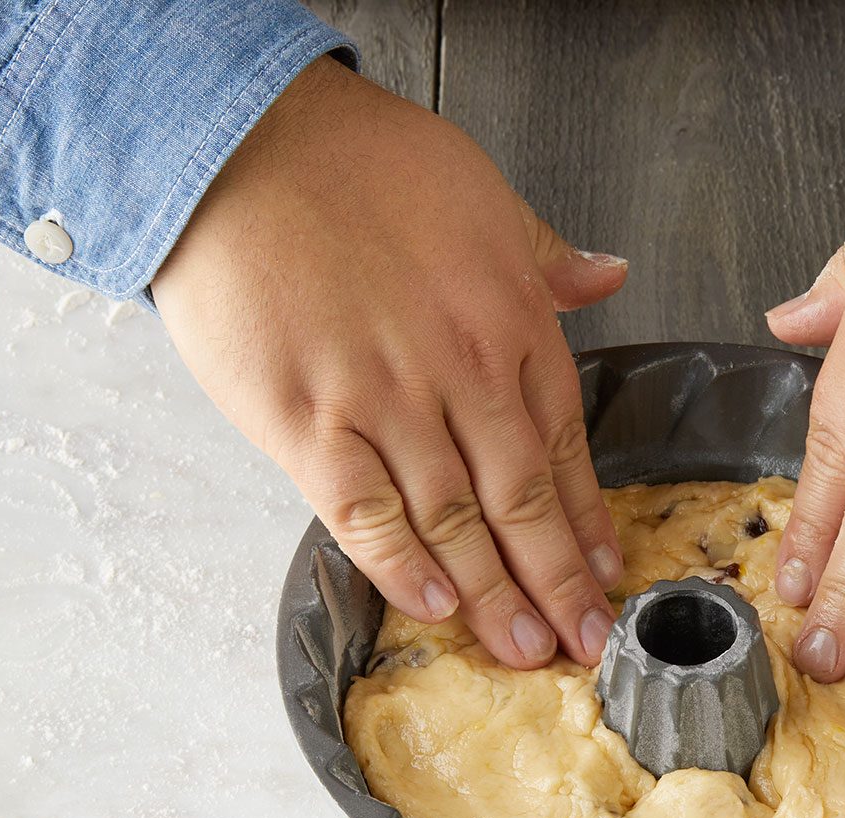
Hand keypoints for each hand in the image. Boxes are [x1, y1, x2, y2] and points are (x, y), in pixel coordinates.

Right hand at [154, 58, 627, 668]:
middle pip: (522, 501)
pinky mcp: (305, 424)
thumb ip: (543, 253)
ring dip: (495, 596)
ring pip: (455, 523)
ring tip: (525, 650)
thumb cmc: (354, 159)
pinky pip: (365, 513)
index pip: (564, 446)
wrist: (237, 140)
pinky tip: (434, 607)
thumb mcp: (480, 190)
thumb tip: (606, 275)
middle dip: (557, 583)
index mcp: (511, 321)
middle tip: (584, 642)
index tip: (604, 572)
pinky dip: (402, 566)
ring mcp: (383, 404)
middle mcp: (459, 373)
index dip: (586, 521)